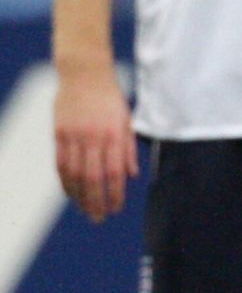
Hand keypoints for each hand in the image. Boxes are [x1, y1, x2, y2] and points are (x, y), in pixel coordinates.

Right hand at [54, 64, 135, 222]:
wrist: (84, 74)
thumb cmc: (110, 98)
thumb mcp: (126, 119)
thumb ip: (129, 148)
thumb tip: (132, 175)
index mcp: (114, 134)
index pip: (115, 171)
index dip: (115, 193)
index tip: (116, 208)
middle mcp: (94, 137)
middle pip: (93, 178)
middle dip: (96, 201)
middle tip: (99, 218)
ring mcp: (74, 136)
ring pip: (74, 174)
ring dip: (79, 196)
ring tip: (85, 210)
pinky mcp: (59, 133)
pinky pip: (60, 164)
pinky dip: (64, 181)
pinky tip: (70, 193)